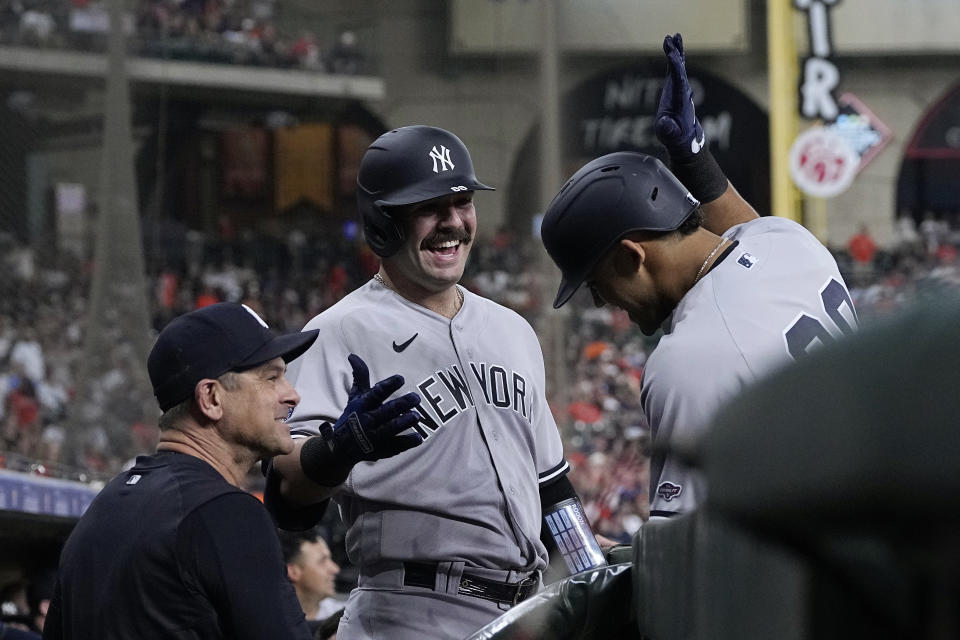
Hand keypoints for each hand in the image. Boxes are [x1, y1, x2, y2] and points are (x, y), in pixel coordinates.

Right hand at [320, 354, 422, 463]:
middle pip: (386, 411)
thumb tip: (353, 355)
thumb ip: (360, 377)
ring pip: (391, 429)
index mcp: (363, 406)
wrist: (341, 448)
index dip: (388, 386)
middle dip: (401, 405)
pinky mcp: (382, 449)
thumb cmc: (353, 416)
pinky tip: (418, 437)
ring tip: (417, 416)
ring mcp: (375, 436)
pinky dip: (407, 442)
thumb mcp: (355, 397)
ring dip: (404, 422)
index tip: (401, 378)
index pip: (376, 394)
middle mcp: (368, 420)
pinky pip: (396, 446)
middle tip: (416, 397)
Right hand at [655, 33, 705, 159]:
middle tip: (670, 41)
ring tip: (673, 36)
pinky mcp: (676, 86)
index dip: (675, 67)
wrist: (683, 136)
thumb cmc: (674, 136)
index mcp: (680, 100)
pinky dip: (674, 56)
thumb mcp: (668, 135)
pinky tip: (672, 45)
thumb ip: (667, 129)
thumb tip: (664, 124)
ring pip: (679, 66)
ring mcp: (680, 87)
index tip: (671, 54)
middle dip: (675, 55)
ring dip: (676, 51)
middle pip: (680, 69)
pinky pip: (676, 68)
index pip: (679, 80)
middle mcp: (683, 91)